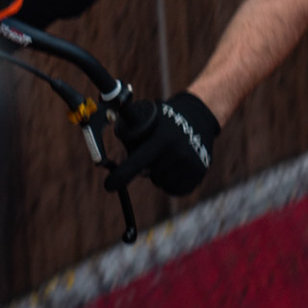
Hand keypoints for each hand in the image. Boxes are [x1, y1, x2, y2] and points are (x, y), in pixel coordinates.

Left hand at [104, 91, 219, 196]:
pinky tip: (174, 167)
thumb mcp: (148, 117)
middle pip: (148, 175)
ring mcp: (191, 165)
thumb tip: (109, 151)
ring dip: (159, 175)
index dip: (121, 176)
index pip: (137, 162)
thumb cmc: (166, 118)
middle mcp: (178, 153)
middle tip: (153, 152)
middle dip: (145, 167)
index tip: (108, 185)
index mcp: (163, 138)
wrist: (199, 117)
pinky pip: (175, 190)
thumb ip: (129, 133)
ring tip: (166, 157)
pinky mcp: (199, 174)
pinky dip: (170, 182)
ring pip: (161, 184)